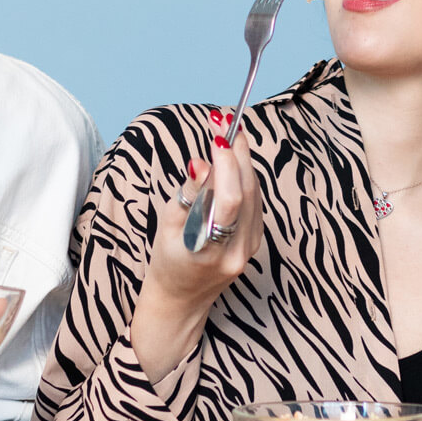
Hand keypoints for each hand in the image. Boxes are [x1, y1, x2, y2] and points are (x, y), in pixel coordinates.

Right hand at [140, 110, 266, 310]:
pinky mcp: (255, 243)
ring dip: (244, 161)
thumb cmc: (167, 262)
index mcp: (209, 251)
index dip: (226, 164)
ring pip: (255, 194)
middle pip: (247, 192)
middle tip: (227, 121)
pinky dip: (246, 178)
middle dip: (238, 153)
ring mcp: (250, 249)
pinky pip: (255, 203)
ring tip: (231, 132)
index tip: (218, 135)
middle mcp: (236, 251)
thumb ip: (187, 195)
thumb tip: (201, 163)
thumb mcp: (166, 227)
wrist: (181, 299)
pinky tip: (235, 160)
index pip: (229, 201)